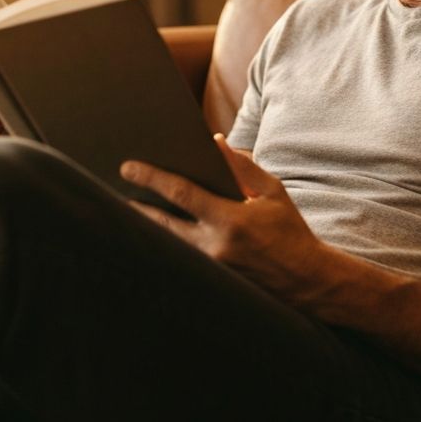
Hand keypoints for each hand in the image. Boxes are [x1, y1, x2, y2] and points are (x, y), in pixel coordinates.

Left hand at [120, 136, 331, 306]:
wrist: (306, 280)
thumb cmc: (290, 230)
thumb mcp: (272, 191)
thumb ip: (242, 166)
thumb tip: (214, 141)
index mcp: (231, 219)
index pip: (181, 194)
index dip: (152, 178)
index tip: (128, 167)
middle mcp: (215, 246)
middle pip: (162, 224)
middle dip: (136, 206)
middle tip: (114, 190)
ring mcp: (211, 268)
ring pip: (167, 243)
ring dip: (147, 226)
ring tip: (127, 208)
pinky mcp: (211, 281)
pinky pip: (180, 258)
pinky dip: (165, 243)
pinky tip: (152, 231)